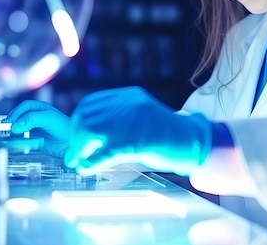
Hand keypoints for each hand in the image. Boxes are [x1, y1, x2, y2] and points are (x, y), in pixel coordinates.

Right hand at [3, 100, 69, 157]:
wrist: (71, 144)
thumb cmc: (64, 127)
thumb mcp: (48, 118)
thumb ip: (31, 119)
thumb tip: (16, 125)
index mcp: (40, 108)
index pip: (24, 107)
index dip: (16, 112)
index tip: (11, 121)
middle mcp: (36, 117)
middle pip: (19, 116)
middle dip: (13, 121)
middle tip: (8, 128)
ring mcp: (34, 128)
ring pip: (19, 127)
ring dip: (14, 130)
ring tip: (12, 134)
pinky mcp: (33, 139)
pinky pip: (22, 138)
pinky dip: (17, 139)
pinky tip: (17, 140)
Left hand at [64, 87, 211, 175]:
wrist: (193, 141)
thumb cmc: (166, 135)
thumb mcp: (140, 119)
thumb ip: (117, 120)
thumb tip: (86, 136)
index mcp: (128, 97)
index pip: (90, 103)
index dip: (77, 121)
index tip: (74, 138)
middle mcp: (128, 104)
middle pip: (86, 116)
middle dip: (75, 137)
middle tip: (74, 154)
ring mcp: (132, 121)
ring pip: (90, 131)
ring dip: (79, 149)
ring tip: (78, 162)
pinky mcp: (137, 141)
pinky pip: (104, 152)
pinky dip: (91, 162)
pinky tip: (86, 169)